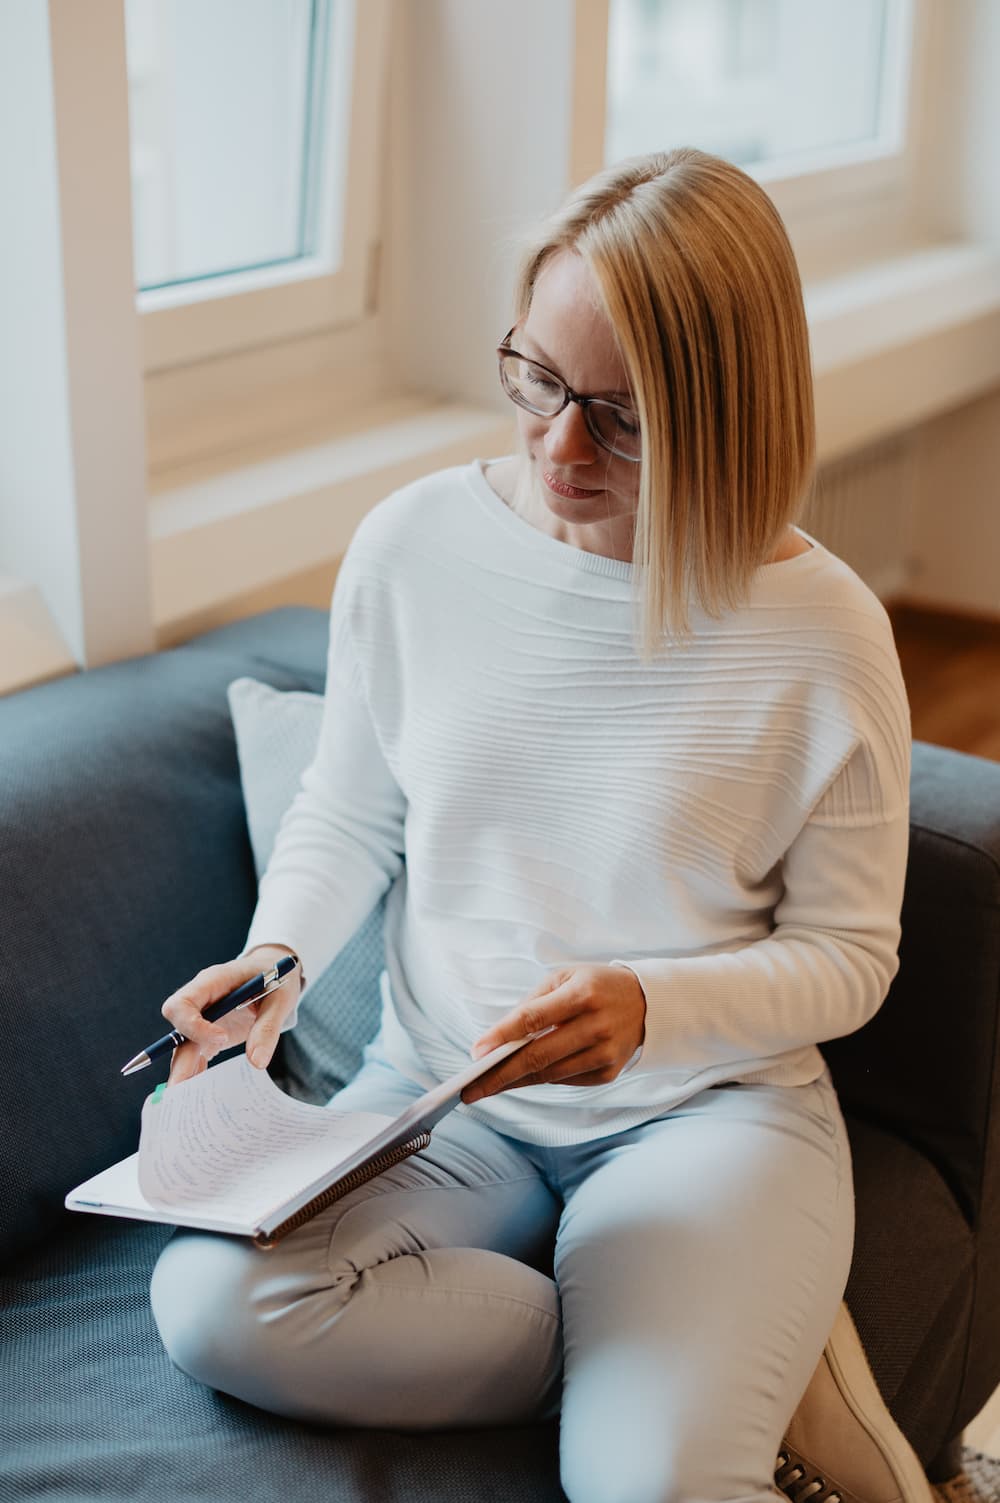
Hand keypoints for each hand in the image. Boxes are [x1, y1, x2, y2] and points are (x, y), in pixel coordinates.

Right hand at [162, 945, 302, 1085]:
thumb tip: (257, 1062)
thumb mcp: (281, 999)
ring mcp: (203, 1018)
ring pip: (183, 1047)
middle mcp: (201, 1000)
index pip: (183, 1003)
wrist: (276, 970)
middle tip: (180, 1091)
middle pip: (177, 1030)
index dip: (194, 1025)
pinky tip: (195, 1095)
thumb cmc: (277, 977)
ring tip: (182, 1104)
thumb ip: (267, 1027)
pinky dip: (195, 1073)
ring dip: (183, 1072)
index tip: (222, 1039)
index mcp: (213, 982)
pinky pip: (195, 1054)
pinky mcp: (209, 1032)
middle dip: (178, 1061)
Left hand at [461, 964, 645, 1103]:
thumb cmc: (596, 986)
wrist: (648, 1003)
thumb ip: (533, 1004)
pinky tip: (520, 1078)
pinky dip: (540, 1079)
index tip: (475, 1052)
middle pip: (538, 1056)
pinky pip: (564, 1080)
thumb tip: (498, 1038)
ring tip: (485, 1087)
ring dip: (514, 1082)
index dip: (502, 1036)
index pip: (533, 1018)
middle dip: (499, 1075)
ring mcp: (605, 1053)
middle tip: (470, 1089)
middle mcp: (596, 1025)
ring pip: (549, 1074)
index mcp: (582, 994)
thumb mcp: (565, 978)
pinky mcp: (608, 1072)